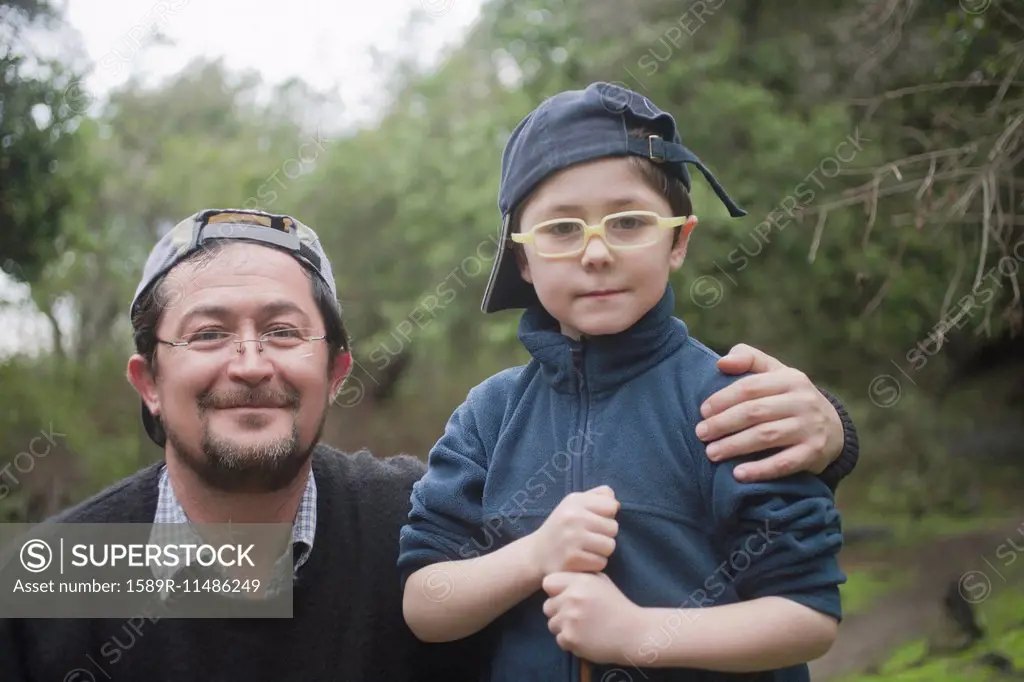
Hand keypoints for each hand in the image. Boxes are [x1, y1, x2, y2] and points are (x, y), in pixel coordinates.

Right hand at [529, 486, 618, 575]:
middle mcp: (573, 517)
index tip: (595, 521)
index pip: (611, 505)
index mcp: (575, 501)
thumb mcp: (575, 504)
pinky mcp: (572, 559)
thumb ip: (598, 496)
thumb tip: (616, 504)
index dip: (607, 515)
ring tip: (586, 549)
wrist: (536, 554)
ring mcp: (572, 539)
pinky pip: (601, 563)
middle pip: (613, 527)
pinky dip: (594, 564)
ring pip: (609, 546)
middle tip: (590, 538)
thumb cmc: (562, 527)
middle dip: (605, 535)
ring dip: (601, 551)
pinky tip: (582, 560)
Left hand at [542, 571, 641, 664]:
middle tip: (577, 616)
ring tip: (583, 628)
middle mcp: (572, 598)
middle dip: (559, 611)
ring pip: (552, 624)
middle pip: (547, 606)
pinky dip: (570, 642)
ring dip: (564, 628)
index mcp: (579, 582)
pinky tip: (586, 638)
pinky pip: (560, 640)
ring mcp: (570, 619)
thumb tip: (560, 580)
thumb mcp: (601, 582)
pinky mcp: (571, 638)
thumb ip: (579, 578)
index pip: (548, 583)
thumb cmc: (617, 606)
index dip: (555, 591)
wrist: (634, 632)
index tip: (566, 597)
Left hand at [696, 344, 843, 480]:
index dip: (723, 399)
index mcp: (790, 379)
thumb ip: (748, 359)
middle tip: (701, 434)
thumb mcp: (776, 373)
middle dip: (723, 423)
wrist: (834, 428)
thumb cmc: (790, 398)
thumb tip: (721, 362)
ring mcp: (810, 428)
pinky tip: (738, 474)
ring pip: (766, 436)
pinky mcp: (814, 453)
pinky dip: (760, 470)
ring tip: (711, 453)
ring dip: (735, 446)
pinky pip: (784, 463)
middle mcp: (802, 402)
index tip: (702, 411)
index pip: (750, 386)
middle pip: (755, 411)